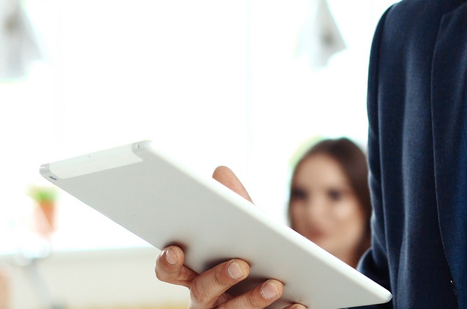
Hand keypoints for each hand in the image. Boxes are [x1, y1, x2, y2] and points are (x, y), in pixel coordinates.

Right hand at [153, 167, 304, 308]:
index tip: (176, 249)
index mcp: (194, 271)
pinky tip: (298, 304)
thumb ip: (237, 205)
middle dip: (218, 278)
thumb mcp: (251, 230)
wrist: (290, 287)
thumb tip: (221, 171)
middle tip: (240, 264)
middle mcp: (205, 299)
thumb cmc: (258, 255)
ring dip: (253, 299)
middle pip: (200, 293)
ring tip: (276, 284)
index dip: (168, 262)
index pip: (170, 269)